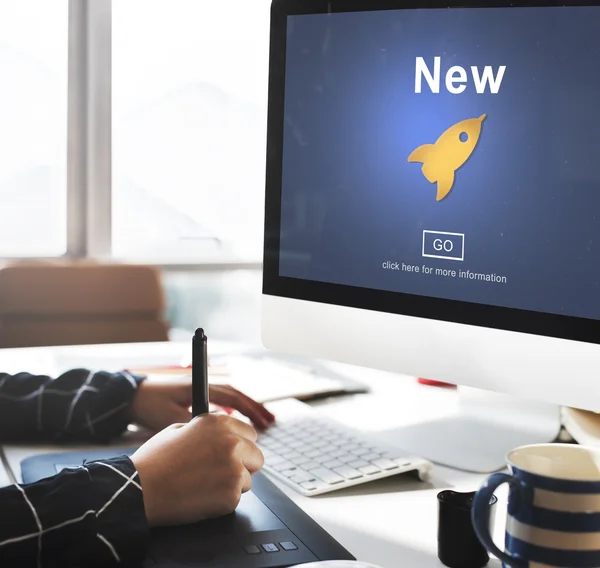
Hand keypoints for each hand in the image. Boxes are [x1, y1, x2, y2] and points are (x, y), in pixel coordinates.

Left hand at [129, 375, 274, 431]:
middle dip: (255, 409)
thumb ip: (195, 428)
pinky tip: (238, 426)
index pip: (232, 397)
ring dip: (246, 411)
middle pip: (236, 397)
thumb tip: (217, 440)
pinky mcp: (194, 402)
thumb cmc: (149, 406)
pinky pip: (221, 405)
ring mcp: (199, 394)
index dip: (251, 409)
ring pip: (230, 401)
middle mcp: (202, 389)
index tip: (264, 420)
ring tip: (262, 422)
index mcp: (199, 389)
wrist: (129, 398)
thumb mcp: (171, 419)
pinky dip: (233, 414)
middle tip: (271, 421)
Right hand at [131, 414, 263, 526]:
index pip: (250, 434)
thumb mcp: (179, 429)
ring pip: (248, 479)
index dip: (240, 446)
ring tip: (204, 485)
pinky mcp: (232, 493)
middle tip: (219, 473)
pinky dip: (223, 502)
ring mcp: (234, 468)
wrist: (141, 489)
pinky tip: (201, 497)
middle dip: (242, 465)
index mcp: (220, 423)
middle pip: (256, 456)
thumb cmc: (155, 461)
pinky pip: (236, 498)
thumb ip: (207, 430)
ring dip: (232, 484)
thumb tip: (222, 434)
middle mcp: (232, 442)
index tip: (232, 453)